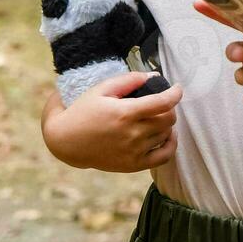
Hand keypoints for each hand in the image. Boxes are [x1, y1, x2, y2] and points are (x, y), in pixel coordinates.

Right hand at [41, 73, 181, 172]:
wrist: (65, 142)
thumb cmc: (83, 111)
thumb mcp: (102, 89)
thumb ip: (129, 80)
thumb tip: (153, 76)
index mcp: (125, 113)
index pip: (163, 102)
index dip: (175, 93)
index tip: (177, 88)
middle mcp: (132, 134)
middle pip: (169, 119)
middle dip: (169, 107)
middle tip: (161, 102)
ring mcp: (134, 151)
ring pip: (167, 135)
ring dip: (167, 124)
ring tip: (158, 117)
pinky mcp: (133, 165)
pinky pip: (164, 157)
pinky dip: (170, 145)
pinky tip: (166, 136)